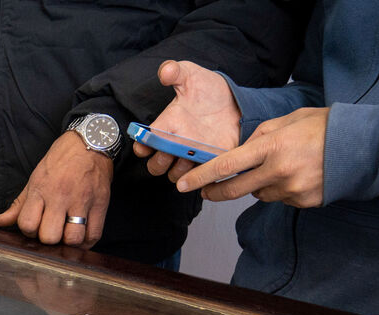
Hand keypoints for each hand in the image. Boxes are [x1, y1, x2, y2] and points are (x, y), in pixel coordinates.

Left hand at [0, 131, 112, 246]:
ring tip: (67, 233)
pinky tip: (81, 235)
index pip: (27, 225)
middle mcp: (60, 196)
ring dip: (68, 242)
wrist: (90, 143)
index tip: (36, 226)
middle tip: (52, 230)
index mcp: (40, 190)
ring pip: (72, 239)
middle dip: (49, 239)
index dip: (29, 231)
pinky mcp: (101, 205)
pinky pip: (93, 236)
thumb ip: (18, 205)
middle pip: (49, 236)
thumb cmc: (59, 162)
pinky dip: (86, 242)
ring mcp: (82, 201)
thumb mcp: (34, 180)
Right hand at [133, 60, 240, 183]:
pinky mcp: (207, 162)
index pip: (143, 145)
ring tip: (189, 155)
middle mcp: (175, 143)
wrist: (237, 103)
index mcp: (166, 125)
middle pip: (154, 166)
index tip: (148, 142)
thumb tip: (165, 71)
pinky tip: (204, 161)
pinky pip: (197, 178)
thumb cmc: (210, 90)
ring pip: (173, 176)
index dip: (141, 147)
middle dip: (158, 163)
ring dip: (177, 171)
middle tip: (171, 150)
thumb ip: (176, 71)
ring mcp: (190, 154)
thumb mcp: (192, 75)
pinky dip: (197, 176)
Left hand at [177, 107, 327, 207]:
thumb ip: (260, 136)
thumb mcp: (289, 120)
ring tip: (280, 167)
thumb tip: (240, 152)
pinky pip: (280, 199)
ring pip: (259, 194)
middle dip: (214, 192)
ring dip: (258, 184)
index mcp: (272, 146)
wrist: (364, 146)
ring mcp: (291, 190)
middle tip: (205, 192)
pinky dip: (281, 189)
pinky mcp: (303, 202)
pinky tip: (298, 175)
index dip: (201, 177)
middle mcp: (278, 172)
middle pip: (233, 190)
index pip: (226, 165)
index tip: (184, 184)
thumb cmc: (324, 127)